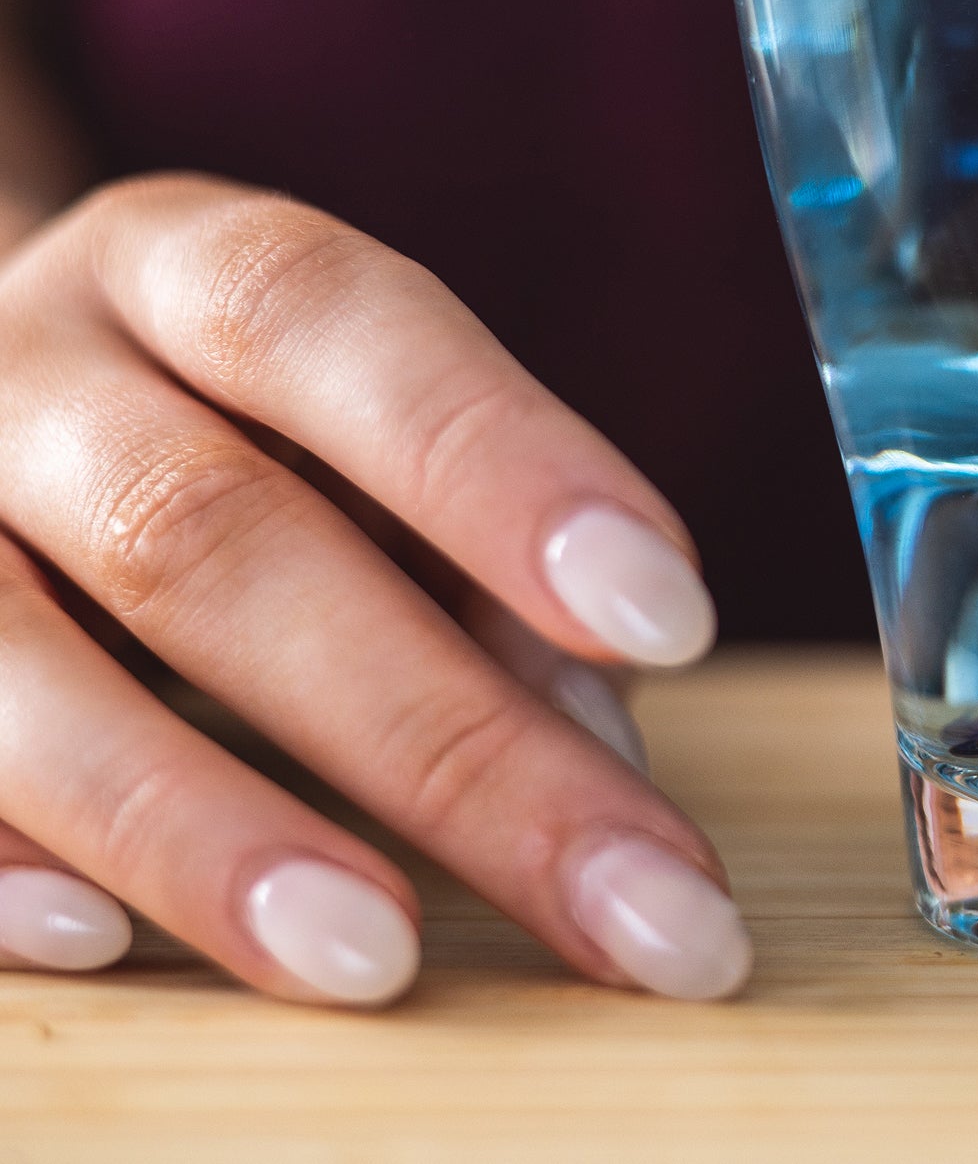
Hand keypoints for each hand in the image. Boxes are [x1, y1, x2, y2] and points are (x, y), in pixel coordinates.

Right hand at [0, 175, 748, 1004]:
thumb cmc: (239, 444)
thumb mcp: (366, 457)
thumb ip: (486, 586)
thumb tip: (593, 766)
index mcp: (186, 265)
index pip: (337, 322)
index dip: (498, 466)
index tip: (669, 619)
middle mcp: (26, 365)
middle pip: (211, 532)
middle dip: (436, 735)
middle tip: (624, 892)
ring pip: (12, 657)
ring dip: (204, 821)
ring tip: (376, 955)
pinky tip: (106, 942)